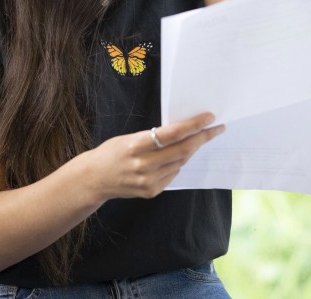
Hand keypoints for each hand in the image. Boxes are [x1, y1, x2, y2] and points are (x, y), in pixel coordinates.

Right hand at [79, 112, 224, 201]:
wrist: (94, 179)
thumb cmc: (111, 153)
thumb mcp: (128, 138)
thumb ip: (153, 137)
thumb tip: (182, 132)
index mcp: (135, 146)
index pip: (172, 134)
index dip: (193, 125)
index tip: (209, 117)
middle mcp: (143, 165)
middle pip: (182, 150)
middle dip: (202, 138)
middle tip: (216, 129)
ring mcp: (148, 181)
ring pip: (180, 162)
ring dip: (191, 150)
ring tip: (197, 139)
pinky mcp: (151, 191)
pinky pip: (172, 174)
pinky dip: (177, 163)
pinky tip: (176, 157)